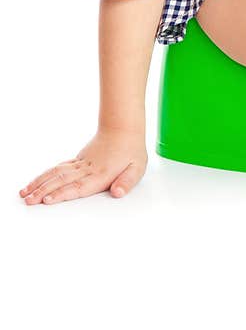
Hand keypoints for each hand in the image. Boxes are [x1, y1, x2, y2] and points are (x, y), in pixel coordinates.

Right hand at [19, 127, 147, 205]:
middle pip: (61, 181)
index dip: (61, 194)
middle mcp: (87, 169)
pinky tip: (36, 182)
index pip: (78, 187)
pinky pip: (58, 168)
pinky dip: (45, 175)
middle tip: (29, 201)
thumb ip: (126, 182)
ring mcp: (80, 164)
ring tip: (25, 193)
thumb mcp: (137, 168)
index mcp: (100, 174)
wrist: (123, 128)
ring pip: (56, 174)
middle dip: (43, 192)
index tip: (47, 200)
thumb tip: (118, 193)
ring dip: (39, 184)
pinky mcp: (77, 160)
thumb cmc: (131, 150)